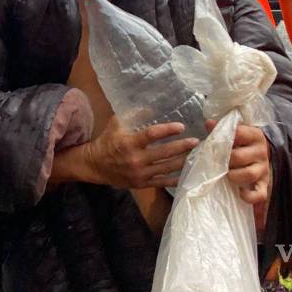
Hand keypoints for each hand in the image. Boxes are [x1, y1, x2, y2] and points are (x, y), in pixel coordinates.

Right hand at [82, 116, 198, 189]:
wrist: (95, 165)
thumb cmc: (107, 142)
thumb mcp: (116, 124)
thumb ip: (133, 115)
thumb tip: (151, 107)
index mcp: (129, 143)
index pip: (151, 135)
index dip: (167, 130)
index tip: (181, 126)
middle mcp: (136, 159)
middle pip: (164, 153)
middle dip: (182, 147)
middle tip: (196, 141)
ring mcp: (140, 174)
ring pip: (166, 168)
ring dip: (182, 161)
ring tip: (195, 154)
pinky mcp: (142, 184)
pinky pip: (162, 182)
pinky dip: (175, 179)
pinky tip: (187, 173)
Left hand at [206, 119, 272, 231]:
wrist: (263, 153)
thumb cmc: (243, 143)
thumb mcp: (237, 133)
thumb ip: (223, 128)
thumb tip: (209, 124)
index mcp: (254, 135)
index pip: (238, 134)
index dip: (224, 139)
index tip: (214, 143)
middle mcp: (261, 152)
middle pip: (239, 157)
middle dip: (225, 161)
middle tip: (216, 162)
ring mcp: (264, 169)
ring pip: (249, 174)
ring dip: (234, 176)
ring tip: (226, 175)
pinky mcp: (265, 185)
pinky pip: (259, 194)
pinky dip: (249, 196)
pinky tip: (240, 193)